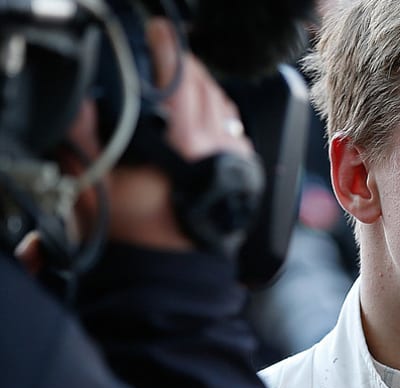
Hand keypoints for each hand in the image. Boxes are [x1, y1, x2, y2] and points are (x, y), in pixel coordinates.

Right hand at [104, 17, 255, 249]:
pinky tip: (213, 120)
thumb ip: (86, 132)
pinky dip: (225, 118)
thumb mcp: (98, 177)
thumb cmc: (133, 231)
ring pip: (225, 108)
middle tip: (169, 55)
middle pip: (205, 86)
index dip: (166, 47)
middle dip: (186, 65)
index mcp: (180, 136)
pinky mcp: (244, 177)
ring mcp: (233, 160)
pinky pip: (238, 134)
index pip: (177, 74)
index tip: (158, 32)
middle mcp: (213, 143)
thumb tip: (86, 99)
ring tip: (189, 83)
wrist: (169, 274)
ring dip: (207, 89)